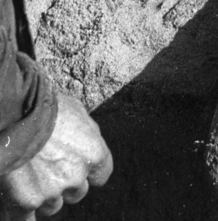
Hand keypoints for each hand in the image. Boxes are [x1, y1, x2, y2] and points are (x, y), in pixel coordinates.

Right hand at [0, 91, 111, 219]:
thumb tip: (90, 142)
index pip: (102, 174)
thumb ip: (88, 133)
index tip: (80, 166)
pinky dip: (24, 214)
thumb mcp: (77, 111)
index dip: (90, 171)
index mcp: (93, 154)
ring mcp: (51, 191)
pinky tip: (21, 205)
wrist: (16, 113)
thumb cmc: (46, 108)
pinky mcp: (26, 202)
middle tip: (50, 166)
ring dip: (45, 195)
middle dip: (66, 182)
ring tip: (32, 174)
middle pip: (77, 192)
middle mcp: (76, 176)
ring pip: (53, 205)